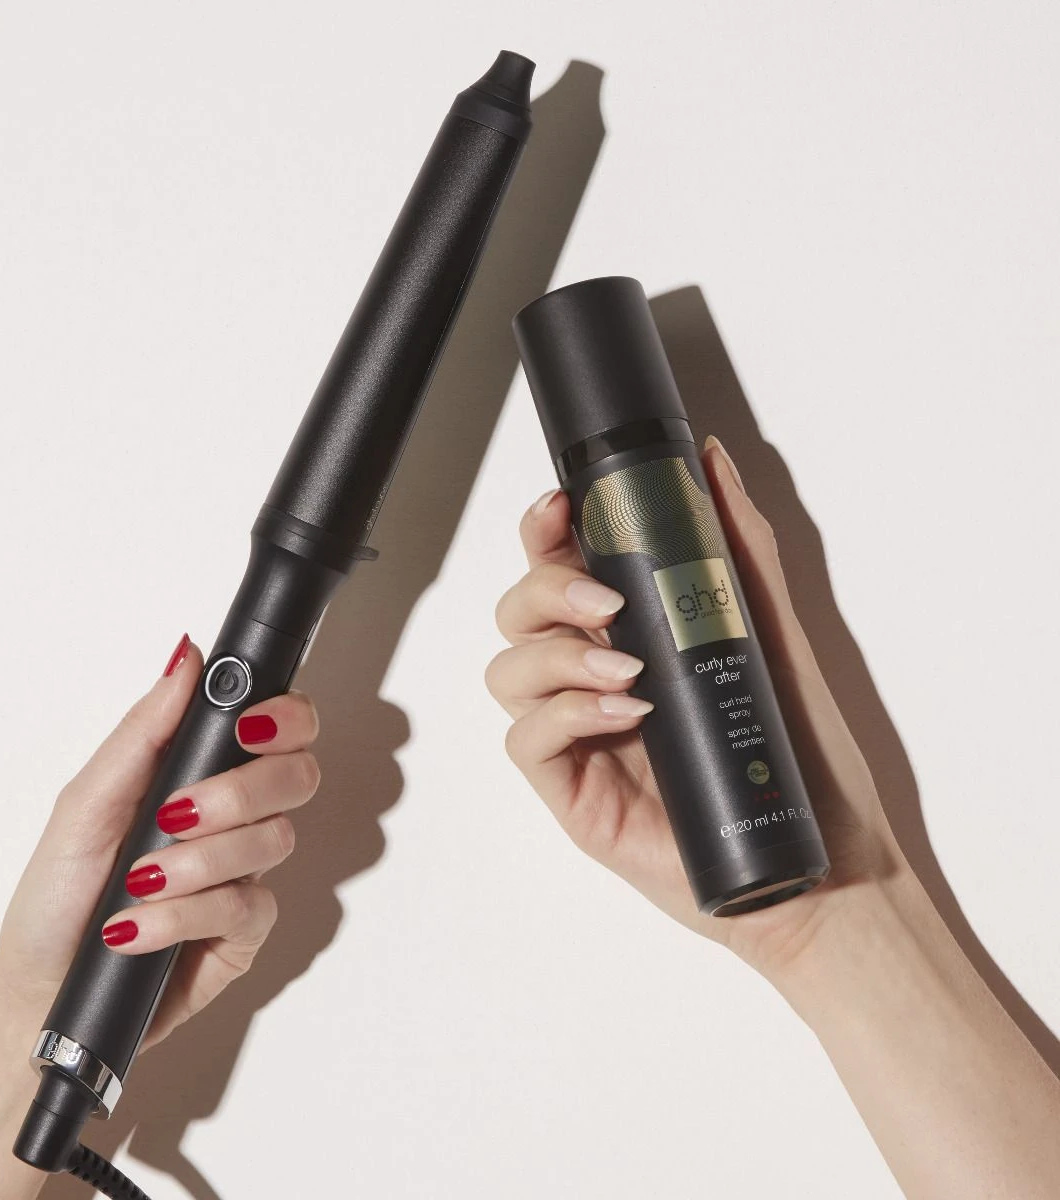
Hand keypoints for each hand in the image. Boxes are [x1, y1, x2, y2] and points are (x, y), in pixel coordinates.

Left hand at [0, 634, 320, 1046]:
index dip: (286, 717)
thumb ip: (144, 731)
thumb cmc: (57, 895)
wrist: (39, 990)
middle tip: (178, 813)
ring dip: (199, 862)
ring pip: (274, 841)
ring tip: (138, 881)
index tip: (249, 727)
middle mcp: (234, 820)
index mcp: (203, 775)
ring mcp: (244, 875)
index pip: (283, 727)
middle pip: (297, 777)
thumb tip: (185, 656)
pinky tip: (139, 927)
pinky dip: (186, 915)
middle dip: (240, 793)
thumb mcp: (84, 803)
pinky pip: (250, 908)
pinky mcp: (245, 934)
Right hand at [486, 436, 904, 975]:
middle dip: (547, 590)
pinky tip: (625, 714)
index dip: (544, 531)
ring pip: (507, 671)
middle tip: (608, 604)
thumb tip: (714, 465)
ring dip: (557, 654)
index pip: (561, 570)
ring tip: (627, 669)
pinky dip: (565, 715)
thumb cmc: (801, 759)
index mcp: (632, 637)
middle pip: (518, 612)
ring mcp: (578, 737)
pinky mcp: (571, 792)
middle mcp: (594, 680)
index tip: (562, 507)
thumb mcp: (774, 637)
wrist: (818, 860)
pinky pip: (526, 739)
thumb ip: (740, 551)